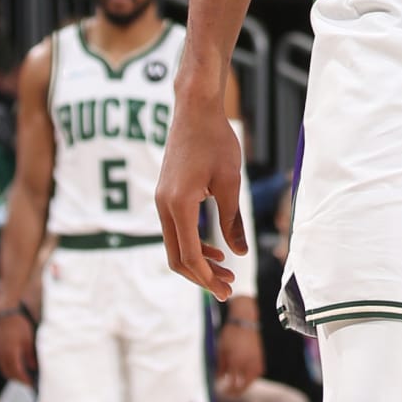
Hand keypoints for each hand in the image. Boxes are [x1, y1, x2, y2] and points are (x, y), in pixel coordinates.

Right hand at [0, 308, 35, 385]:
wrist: (6, 314)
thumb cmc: (20, 325)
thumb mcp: (29, 340)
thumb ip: (30, 355)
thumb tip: (33, 368)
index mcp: (11, 353)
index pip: (17, 372)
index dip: (24, 379)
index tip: (31, 384)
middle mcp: (2, 355)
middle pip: (8, 373)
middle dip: (18, 379)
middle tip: (27, 382)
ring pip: (3, 369)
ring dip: (12, 375)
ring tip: (22, 377)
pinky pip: (1, 363)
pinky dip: (7, 368)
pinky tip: (15, 367)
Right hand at [157, 87, 246, 294]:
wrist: (195, 109)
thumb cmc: (215, 140)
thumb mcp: (230, 182)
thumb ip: (233, 220)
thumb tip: (239, 253)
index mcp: (179, 205)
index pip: (189, 255)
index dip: (207, 278)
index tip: (226, 291)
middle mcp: (164, 206)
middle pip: (177, 257)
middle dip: (201, 277)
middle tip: (228, 288)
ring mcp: (162, 200)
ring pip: (175, 245)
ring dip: (198, 262)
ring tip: (225, 272)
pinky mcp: (167, 194)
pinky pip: (176, 229)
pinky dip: (193, 244)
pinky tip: (215, 249)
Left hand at [215, 318, 263, 397]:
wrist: (245, 321)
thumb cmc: (230, 334)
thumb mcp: (221, 350)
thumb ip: (220, 367)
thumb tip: (219, 379)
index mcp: (236, 362)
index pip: (232, 384)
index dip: (226, 390)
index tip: (221, 391)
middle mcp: (248, 364)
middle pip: (243, 386)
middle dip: (235, 392)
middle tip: (228, 393)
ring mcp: (256, 361)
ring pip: (251, 381)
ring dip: (243, 385)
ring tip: (236, 385)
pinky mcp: (261, 358)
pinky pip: (256, 373)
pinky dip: (250, 377)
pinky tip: (244, 377)